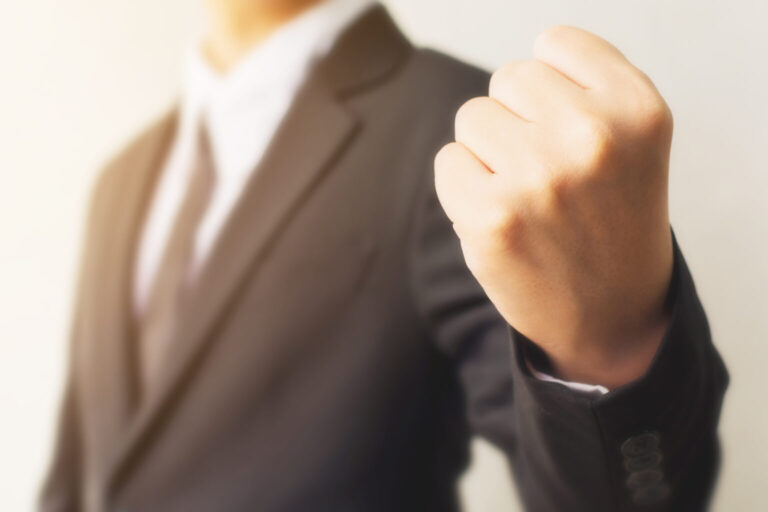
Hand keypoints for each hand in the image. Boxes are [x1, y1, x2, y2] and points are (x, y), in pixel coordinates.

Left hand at [434, 26, 673, 388]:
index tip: (566, 126)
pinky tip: (500, 217)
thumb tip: (509, 75)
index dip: (552, 87)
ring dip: (489, 152)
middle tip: (548, 172)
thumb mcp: (632, 141)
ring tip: (526, 196)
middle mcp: (593, 136)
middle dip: (518, 119)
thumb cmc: (612, 221)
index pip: (554, 43)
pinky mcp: (491, 217)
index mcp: (637, 109)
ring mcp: (539, 177)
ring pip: (473, 116)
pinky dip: (464, 186)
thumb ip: (583, 88)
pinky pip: (448, 161)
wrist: (611, 315)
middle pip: (508, 79)